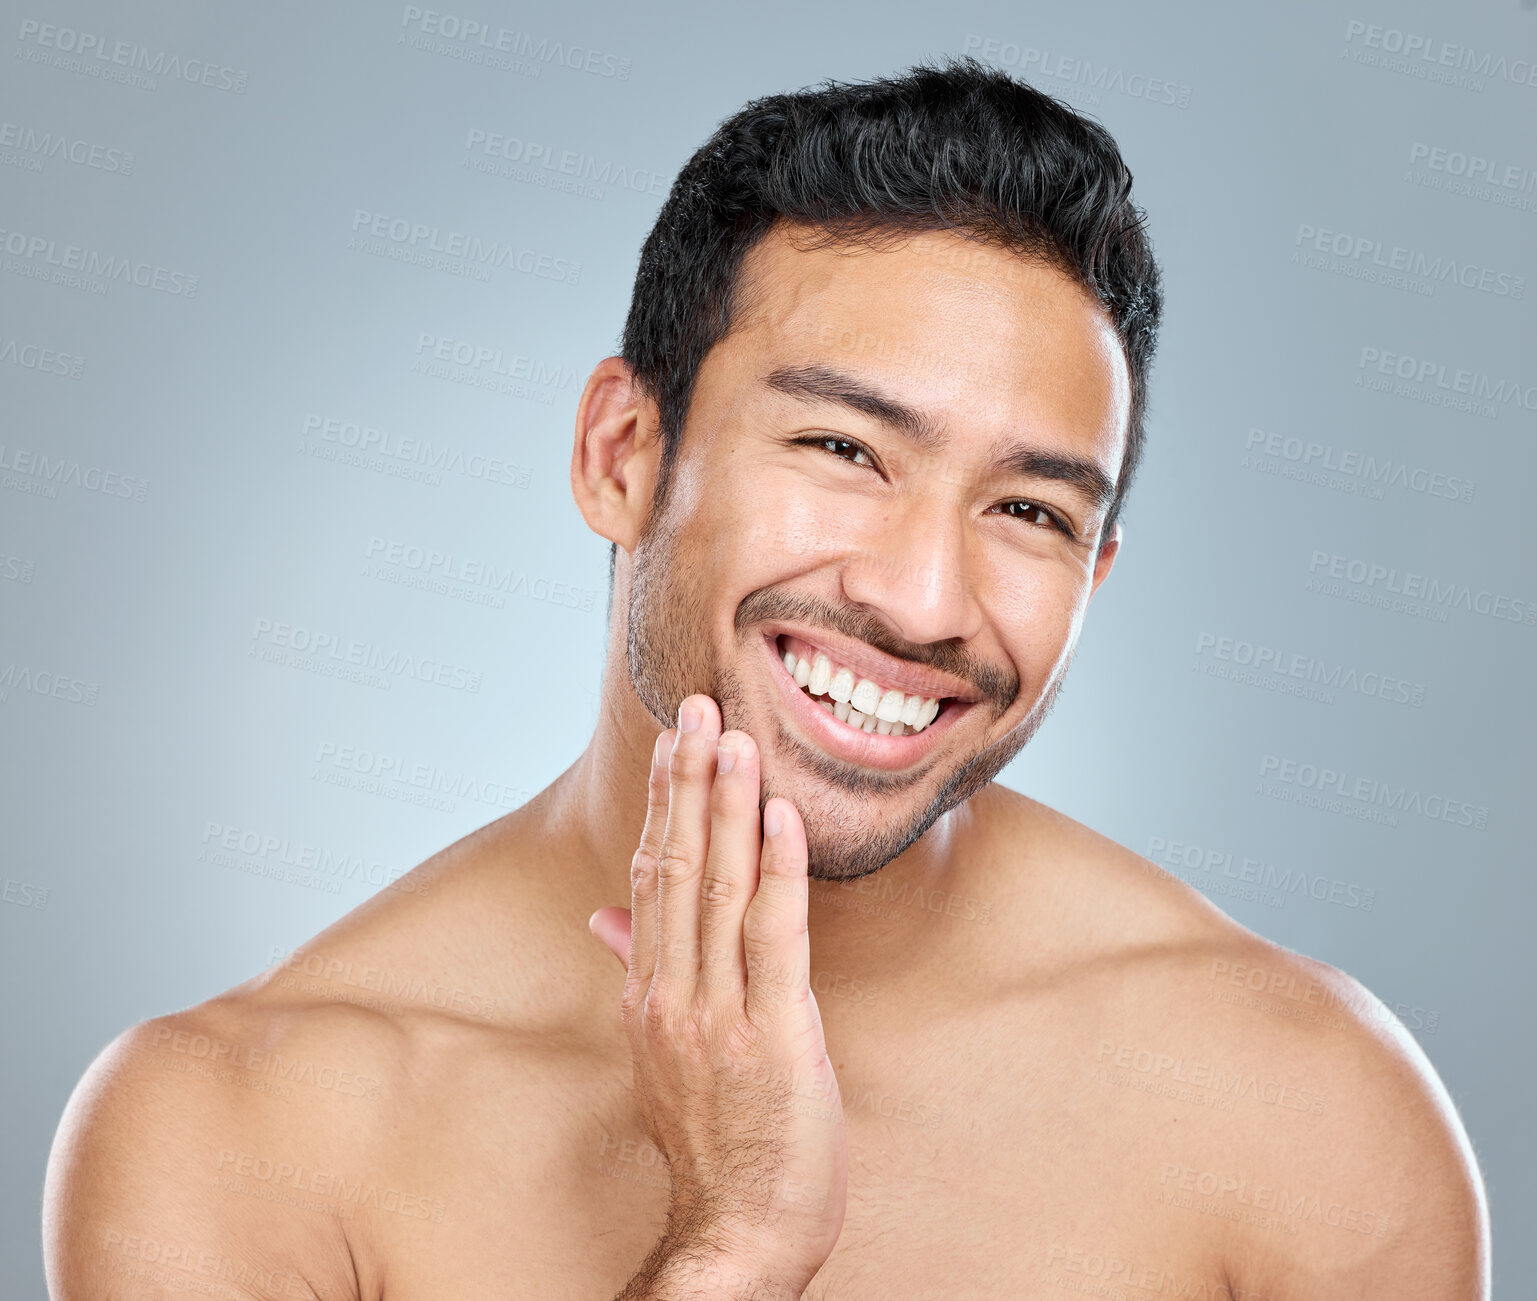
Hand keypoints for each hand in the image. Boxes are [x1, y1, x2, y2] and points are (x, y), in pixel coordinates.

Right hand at [590, 694, 847, 1294]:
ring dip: (726, 805)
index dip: (663, 802)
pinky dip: (777, 869)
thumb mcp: (661, 1053)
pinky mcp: (771, 1034)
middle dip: (689, 780)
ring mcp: (717, 1012)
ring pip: (717, 887)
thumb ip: (639, 974)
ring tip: (734, 736)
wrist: (736, 1233)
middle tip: (699, 705)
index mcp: (648, 992)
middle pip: (675, 865)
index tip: (675, 739)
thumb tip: (603, 917)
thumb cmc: (714, 1141)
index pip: (650, 875)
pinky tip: (781, 814)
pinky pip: (774, 936)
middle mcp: (671, 992)